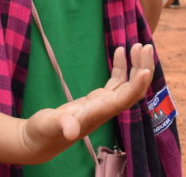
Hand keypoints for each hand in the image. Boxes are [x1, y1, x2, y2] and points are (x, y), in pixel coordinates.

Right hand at [19, 44, 153, 164]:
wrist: (38, 140)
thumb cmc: (42, 133)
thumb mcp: (48, 126)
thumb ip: (61, 125)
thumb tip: (71, 132)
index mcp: (98, 114)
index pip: (124, 100)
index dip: (136, 86)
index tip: (146, 69)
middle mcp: (106, 109)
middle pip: (133, 91)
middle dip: (143, 70)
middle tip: (146, 46)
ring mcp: (103, 104)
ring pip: (128, 85)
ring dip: (136, 66)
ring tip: (138, 45)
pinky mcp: (98, 99)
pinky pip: (116, 82)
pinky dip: (121, 66)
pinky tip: (120, 51)